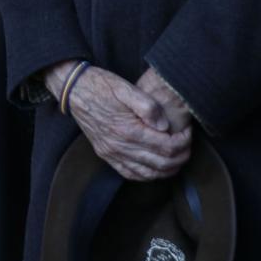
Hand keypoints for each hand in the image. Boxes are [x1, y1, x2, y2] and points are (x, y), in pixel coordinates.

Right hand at [57, 63, 192, 181]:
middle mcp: (119, 147)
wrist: (74, 90)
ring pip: (149, 174)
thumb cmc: (101, 86)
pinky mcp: (106, 155)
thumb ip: (148, 106)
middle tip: (186, 143)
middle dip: (181, 156)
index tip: (187, 131)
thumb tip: (165, 127)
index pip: (167, 146)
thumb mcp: (126, 88)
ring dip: (168, 169)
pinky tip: (156, 167)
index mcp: (127, 130)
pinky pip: (131, 174)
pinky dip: (148, 175)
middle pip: (162, 163)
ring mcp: (111, 153)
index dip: (183, 141)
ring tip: (177, 155)